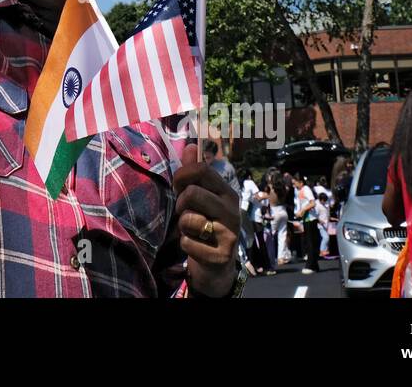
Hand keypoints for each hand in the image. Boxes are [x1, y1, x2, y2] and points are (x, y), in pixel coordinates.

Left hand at [173, 144, 241, 296]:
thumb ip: (194, 173)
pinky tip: (196, 247)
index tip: (179, 187)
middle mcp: (232, 211)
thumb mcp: (201, 197)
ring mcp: (229, 234)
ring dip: (183, 226)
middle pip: (192, 193)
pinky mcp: (221, 256)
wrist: (217, 266)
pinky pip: (188, 243)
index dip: (182, 175)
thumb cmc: (205, 223)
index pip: (201, 169)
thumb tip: (191, 145)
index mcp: (227, 192)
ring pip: (189, 219)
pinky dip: (186, 245)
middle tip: (185, 212)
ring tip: (192, 230)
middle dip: (181, 203)